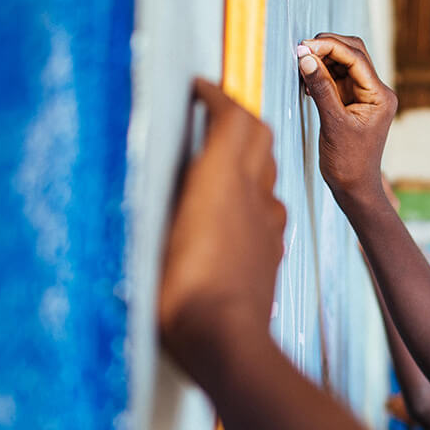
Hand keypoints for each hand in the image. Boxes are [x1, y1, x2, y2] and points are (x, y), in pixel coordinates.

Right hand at [157, 78, 283, 366]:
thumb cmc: (182, 290)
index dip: (219, 96)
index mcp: (222, 178)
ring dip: (247, 157)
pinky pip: (267, 209)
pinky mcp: (272, 251)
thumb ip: (164, 191)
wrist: (227, 342)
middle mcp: (252, 193)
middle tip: (211, 117)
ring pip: (266, 173)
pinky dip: (252, 196)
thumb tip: (166, 172)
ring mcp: (268, 223)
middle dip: (237, 118)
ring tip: (218, 163)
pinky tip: (232, 213)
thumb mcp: (158, 231)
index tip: (201, 88)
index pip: (235, 117)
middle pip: (259, 136)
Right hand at [296, 33, 396, 198]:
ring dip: (322, 60)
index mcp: (380, 95)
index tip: (304, 47)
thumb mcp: (332, 123)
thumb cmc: (347, 162)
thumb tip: (305, 57)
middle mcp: (376, 91)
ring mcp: (364, 95)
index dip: (329, 47)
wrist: (354, 186)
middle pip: (353, 54)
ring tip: (301, 64)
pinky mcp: (353, 101)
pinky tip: (307, 79)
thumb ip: (321, 88)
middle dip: (327, 48)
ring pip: (344, 63)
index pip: (355, 58)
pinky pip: (337, 78)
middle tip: (301, 50)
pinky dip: (322, 74)